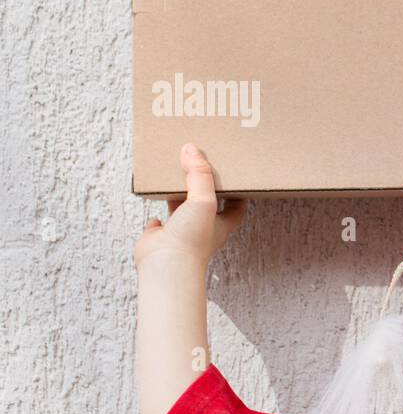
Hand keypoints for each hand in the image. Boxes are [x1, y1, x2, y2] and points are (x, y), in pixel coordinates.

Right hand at [133, 143, 247, 270]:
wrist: (165, 265)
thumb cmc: (192, 238)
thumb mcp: (204, 199)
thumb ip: (199, 174)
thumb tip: (191, 148)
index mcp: (221, 223)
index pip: (237, 205)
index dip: (237, 191)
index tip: (234, 174)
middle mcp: (202, 228)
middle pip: (206, 204)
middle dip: (202, 188)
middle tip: (198, 167)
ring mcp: (180, 233)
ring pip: (181, 210)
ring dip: (177, 196)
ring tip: (173, 177)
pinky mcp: (159, 237)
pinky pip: (158, 224)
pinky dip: (156, 216)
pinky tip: (155, 206)